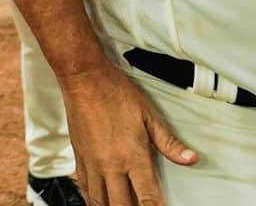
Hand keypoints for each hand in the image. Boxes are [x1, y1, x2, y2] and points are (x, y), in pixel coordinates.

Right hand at [61, 63, 196, 204]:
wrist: (84, 76)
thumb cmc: (115, 92)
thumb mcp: (148, 114)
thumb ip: (169, 142)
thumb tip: (191, 158)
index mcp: (132, 156)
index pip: (148, 198)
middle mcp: (111, 164)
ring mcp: (92, 161)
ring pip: (99, 201)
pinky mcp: (79, 155)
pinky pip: (83, 186)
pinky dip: (91, 199)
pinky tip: (96, 201)